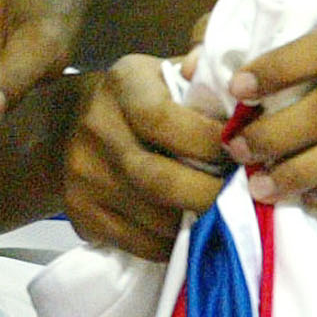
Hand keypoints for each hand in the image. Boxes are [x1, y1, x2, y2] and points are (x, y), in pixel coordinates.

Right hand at [64, 55, 227, 259]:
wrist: (71, 121)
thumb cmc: (137, 97)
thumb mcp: (163, 73)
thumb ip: (204, 78)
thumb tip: (245, 100)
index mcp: (124, 86)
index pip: (165, 121)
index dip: (209, 143)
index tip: (243, 155)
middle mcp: (97, 130)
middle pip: (161, 180)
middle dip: (211, 195)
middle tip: (244, 198)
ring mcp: (84, 176)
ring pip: (154, 219)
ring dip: (197, 224)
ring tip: (225, 217)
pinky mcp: (81, 213)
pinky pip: (139, 243)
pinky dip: (174, 244)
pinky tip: (193, 232)